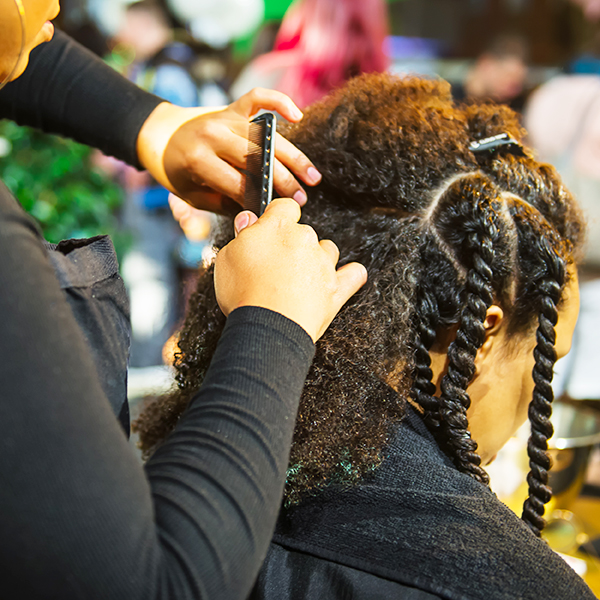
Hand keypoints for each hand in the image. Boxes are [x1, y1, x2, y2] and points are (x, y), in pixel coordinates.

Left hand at [136, 89, 321, 213]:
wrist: (159, 134)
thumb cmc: (177, 172)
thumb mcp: (192, 196)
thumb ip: (222, 204)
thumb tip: (256, 213)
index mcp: (199, 161)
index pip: (238, 184)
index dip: (259, 200)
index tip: (277, 212)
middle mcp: (213, 136)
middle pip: (258, 160)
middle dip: (283, 181)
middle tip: (301, 199)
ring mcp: (224, 118)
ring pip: (266, 137)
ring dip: (293, 157)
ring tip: (312, 176)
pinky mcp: (232, 107)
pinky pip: (259, 98)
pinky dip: (279, 102)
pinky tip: (297, 117)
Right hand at [214, 199, 367, 341]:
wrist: (267, 327)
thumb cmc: (243, 293)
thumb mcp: (228, 258)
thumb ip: (242, 235)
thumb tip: (248, 219)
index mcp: (277, 227)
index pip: (285, 207)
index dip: (277, 216)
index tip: (270, 227)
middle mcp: (305, 240)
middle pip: (305, 232)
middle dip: (292, 245)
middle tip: (274, 266)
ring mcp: (324, 265)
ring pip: (328, 250)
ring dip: (317, 258)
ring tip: (299, 278)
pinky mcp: (336, 289)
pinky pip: (353, 275)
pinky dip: (351, 275)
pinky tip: (347, 276)